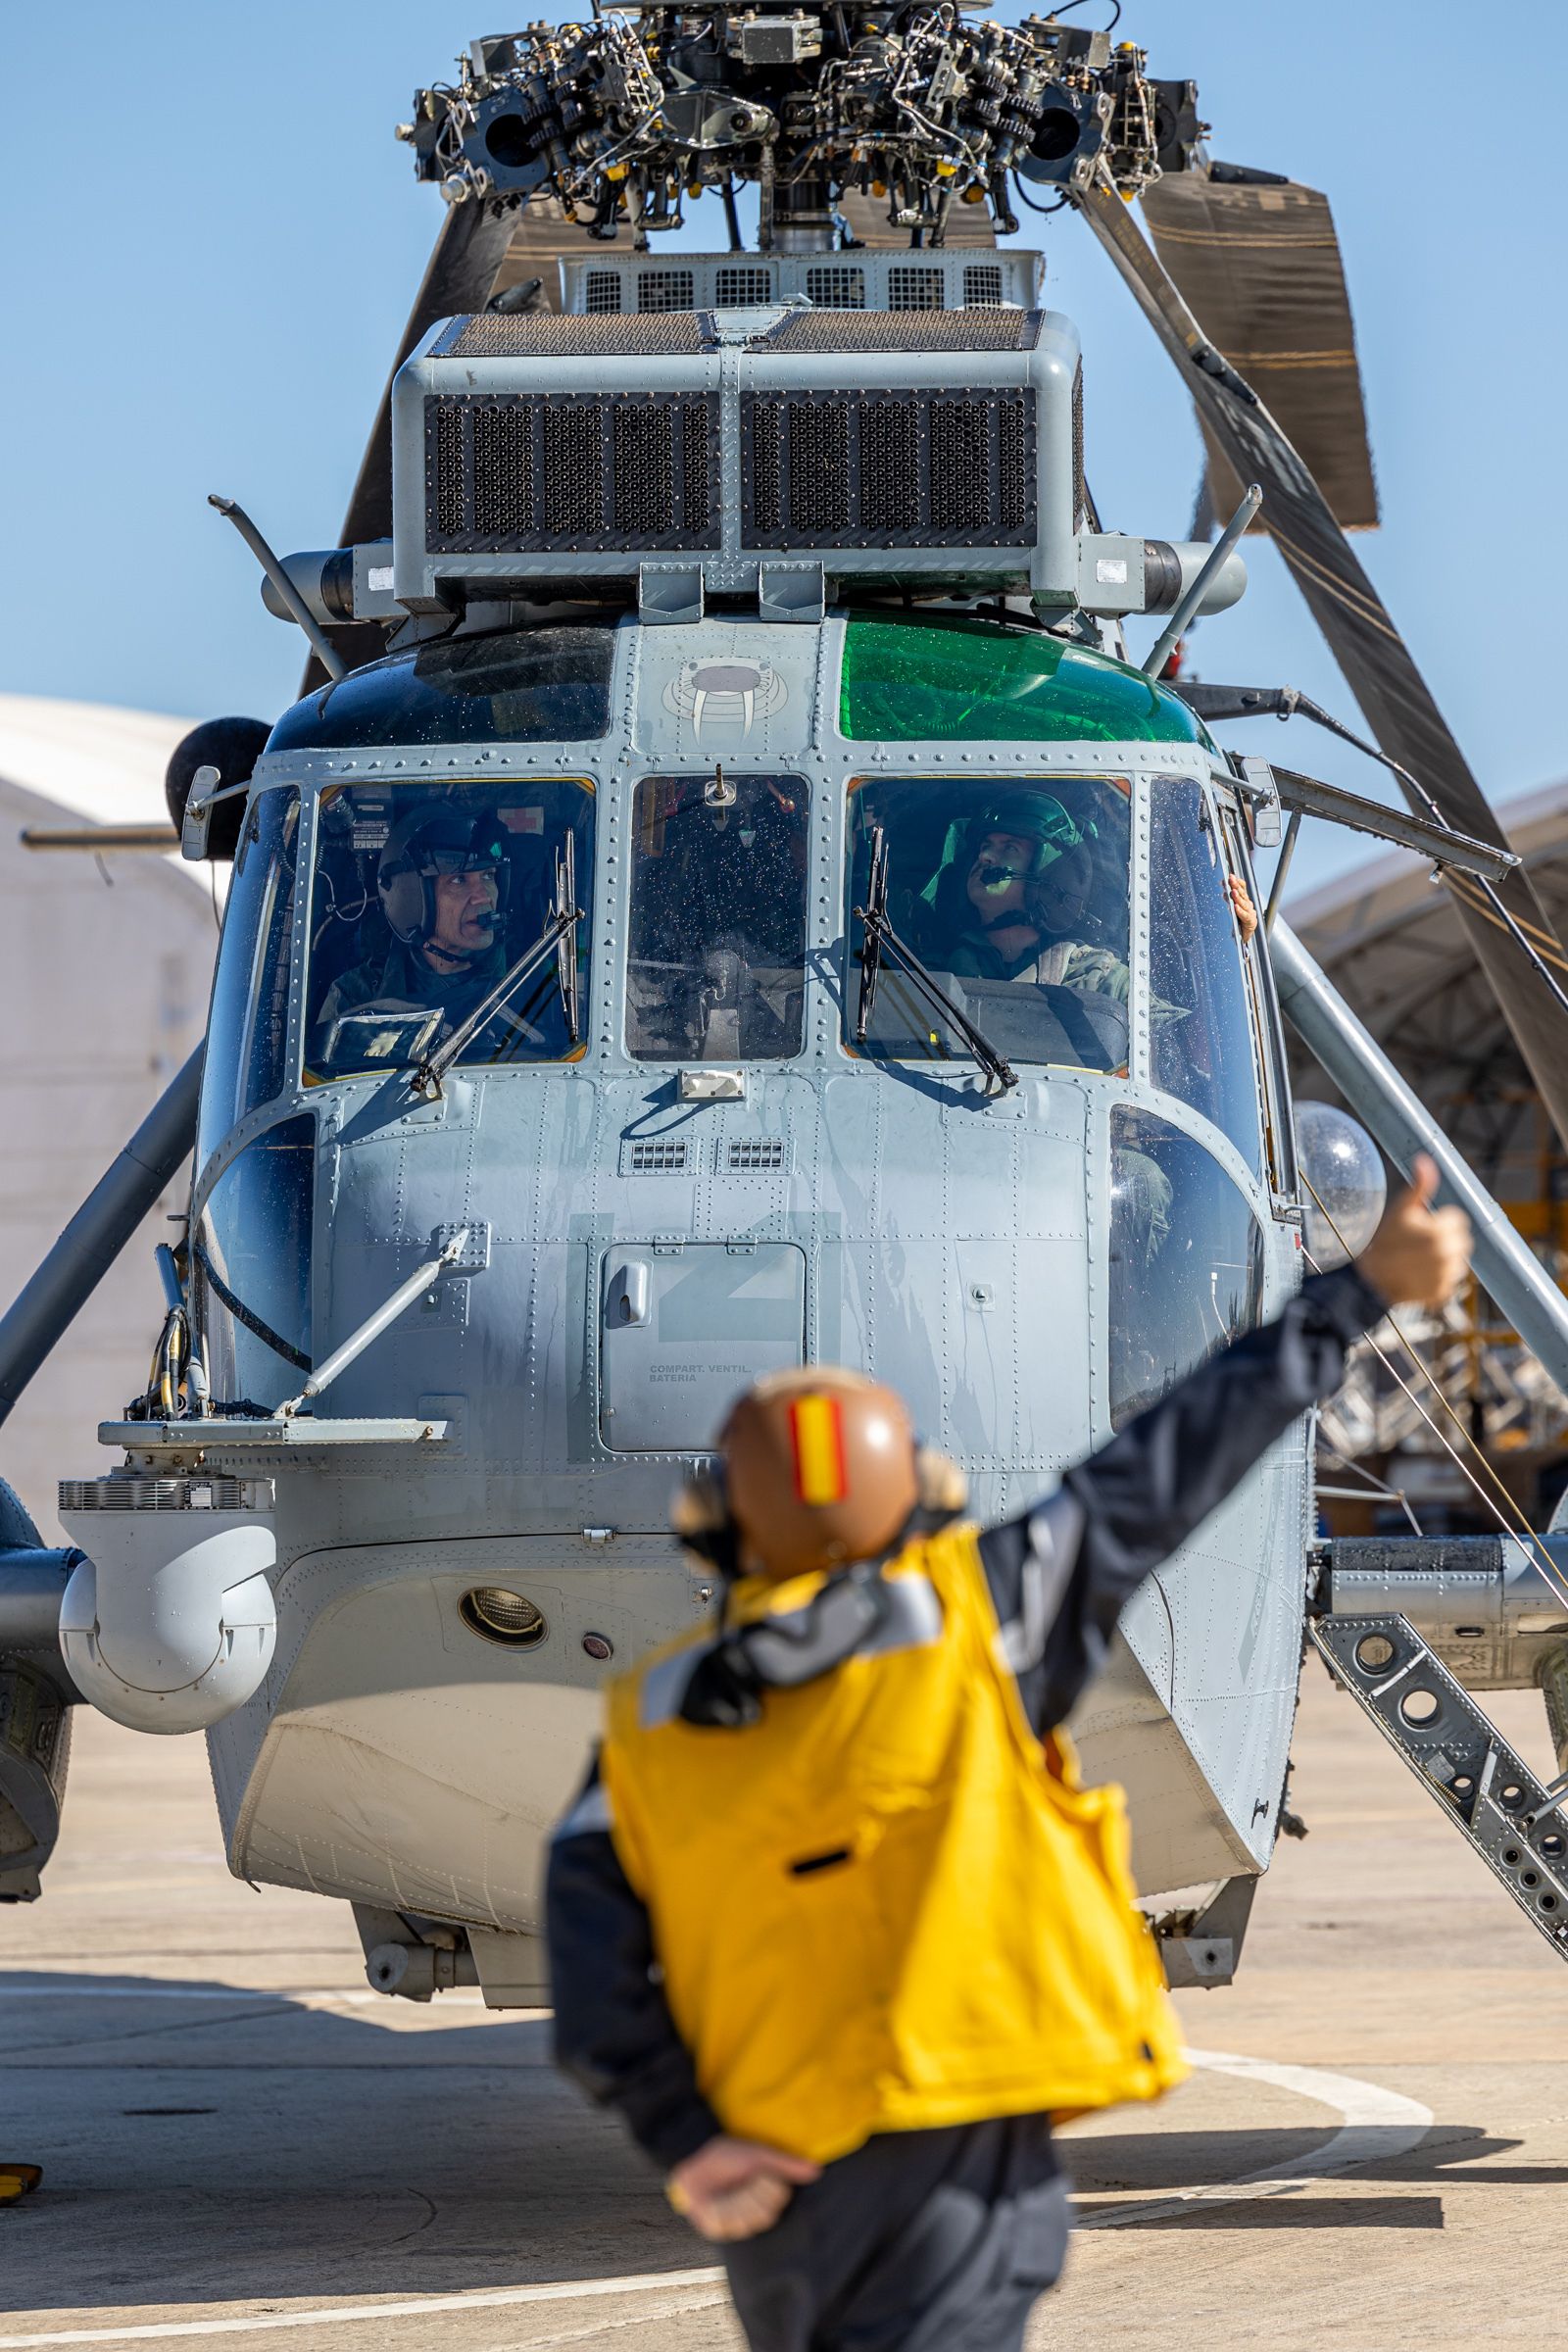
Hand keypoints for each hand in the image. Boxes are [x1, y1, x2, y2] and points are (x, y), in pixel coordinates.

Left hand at [667, 2135, 820, 2241]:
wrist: (693, 2156)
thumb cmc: (728, 2155)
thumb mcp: (757, 2155)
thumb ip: (785, 2165)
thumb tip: (817, 2170)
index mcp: (765, 2197)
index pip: (779, 2203)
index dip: (773, 2189)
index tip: (764, 2173)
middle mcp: (752, 2214)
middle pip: (766, 2215)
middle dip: (755, 2192)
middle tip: (747, 2178)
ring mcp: (733, 2224)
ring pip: (747, 2221)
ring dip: (739, 2197)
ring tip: (730, 2187)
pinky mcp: (715, 2229)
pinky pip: (726, 2224)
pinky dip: (722, 2207)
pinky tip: (715, 2200)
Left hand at [1225, 872, 1258, 944]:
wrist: (1240, 938)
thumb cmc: (1234, 922)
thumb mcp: (1229, 908)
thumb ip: (1227, 899)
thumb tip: (1221, 890)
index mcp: (1243, 900)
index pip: (1243, 887)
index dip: (1237, 881)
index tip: (1230, 875)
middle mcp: (1248, 905)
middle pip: (1243, 893)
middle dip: (1236, 885)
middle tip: (1230, 879)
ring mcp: (1250, 913)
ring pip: (1244, 903)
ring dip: (1238, 897)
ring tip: (1233, 891)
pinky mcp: (1251, 922)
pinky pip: (1245, 916)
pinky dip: (1240, 911)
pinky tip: (1235, 907)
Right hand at [1355, 1154, 1471, 1309]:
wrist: (1371, 1280)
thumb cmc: (1385, 1241)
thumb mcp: (1401, 1210)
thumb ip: (1419, 1186)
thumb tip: (1424, 1159)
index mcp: (1441, 1230)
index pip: (1457, 1219)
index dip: (1439, 1221)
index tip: (1421, 1227)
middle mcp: (1448, 1253)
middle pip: (1462, 1239)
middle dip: (1445, 1238)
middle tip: (1420, 1243)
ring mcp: (1447, 1275)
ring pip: (1458, 1259)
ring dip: (1445, 1258)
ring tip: (1419, 1259)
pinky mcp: (1444, 1292)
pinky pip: (1451, 1279)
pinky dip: (1440, 1277)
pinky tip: (1420, 1274)